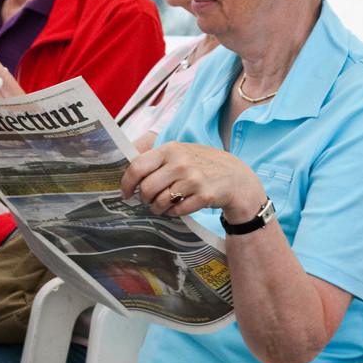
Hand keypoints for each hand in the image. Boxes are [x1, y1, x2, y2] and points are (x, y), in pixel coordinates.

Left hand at [120, 140, 264, 219]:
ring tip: (162, 206)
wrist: (237, 177)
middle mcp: (180, 163)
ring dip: (158, 208)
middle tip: (148, 201)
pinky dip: (173, 213)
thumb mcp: (181, 153)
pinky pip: (177, 210)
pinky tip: (178, 208)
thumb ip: (158, 160)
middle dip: (144, 198)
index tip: (125, 194)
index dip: (127, 183)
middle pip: (147, 188)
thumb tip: (130, 175)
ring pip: (160, 201)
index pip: (138, 167)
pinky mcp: (204, 196)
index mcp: (171, 150)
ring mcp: (193, 179)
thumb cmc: (202, 165)